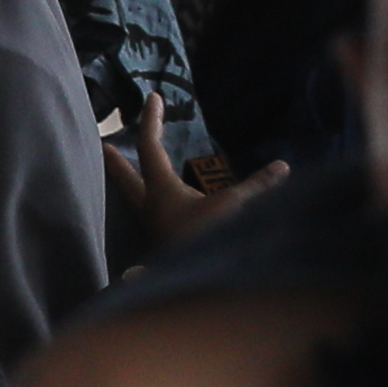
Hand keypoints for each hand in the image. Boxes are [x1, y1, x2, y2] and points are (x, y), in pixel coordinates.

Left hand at [98, 93, 274, 265]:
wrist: (193, 290)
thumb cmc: (206, 241)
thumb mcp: (235, 208)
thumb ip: (258, 187)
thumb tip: (283, 167)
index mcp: (161, 191)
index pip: (150, 147)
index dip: (151, 120)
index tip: (151, 97)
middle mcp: (151, 208)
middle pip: (127, 177)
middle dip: (117, 160)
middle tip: (104, 145)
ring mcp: (155, 228)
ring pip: (138, 200)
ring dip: (134, 184)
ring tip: (133, 175)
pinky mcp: (164, 245)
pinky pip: (153, 219)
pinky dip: (154, 210)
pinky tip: (163, 218)